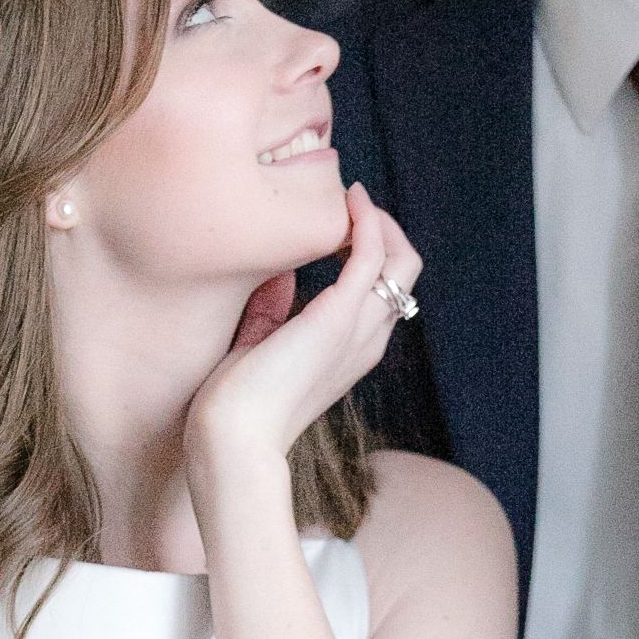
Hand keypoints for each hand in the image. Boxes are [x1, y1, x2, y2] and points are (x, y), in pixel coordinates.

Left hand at [184, 185, 419, 489]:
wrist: (233, 439)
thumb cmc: (236, 406)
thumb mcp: (258, 348)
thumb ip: (273, 312)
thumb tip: (279, 273)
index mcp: (349, 351)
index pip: (384, 292)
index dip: (370, 252)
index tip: (337, 224)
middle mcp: (365, 340)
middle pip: (404, 272)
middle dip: (383, 230)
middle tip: (349, 206)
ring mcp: (357, 329)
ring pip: (401, 261)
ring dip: (379, 222)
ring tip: (350, 198)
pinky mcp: (339, 316)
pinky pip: (371, 255)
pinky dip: (366, 221)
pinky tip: (347, 201)